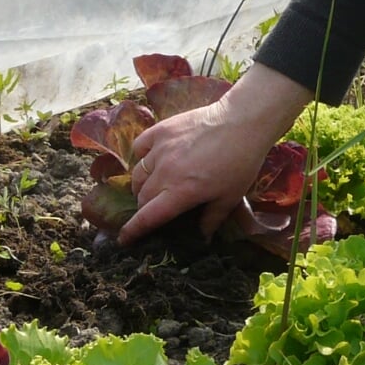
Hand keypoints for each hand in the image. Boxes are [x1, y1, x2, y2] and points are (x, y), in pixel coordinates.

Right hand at [120, 64, 312, 244]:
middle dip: (143, 208)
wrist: (242, 123)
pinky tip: (151, 159)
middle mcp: (164, 172)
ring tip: (151, 187)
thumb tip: (203, 238)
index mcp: (181, 193)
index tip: (123, 240)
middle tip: (153, 209)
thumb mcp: (230, 197)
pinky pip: (139, 146)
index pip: (148, 217)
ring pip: (137, 173)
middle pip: (141, 196)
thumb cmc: (241, 163)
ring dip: (141, 185)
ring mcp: (160, 149)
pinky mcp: (161, 130)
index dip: (133, 231)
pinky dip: (141, 156)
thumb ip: (212, 219)